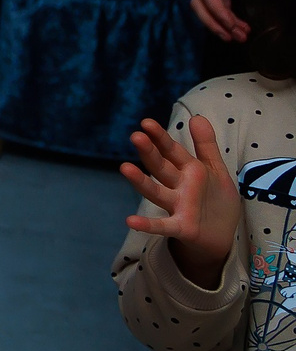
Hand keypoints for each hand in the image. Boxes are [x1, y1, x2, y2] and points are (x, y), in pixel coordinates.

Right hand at [123, 114, 241, 288]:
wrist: (225, 234)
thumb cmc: (216, 199)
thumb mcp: (215, 168)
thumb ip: (205, 144)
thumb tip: (197, 116)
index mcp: (187, 170)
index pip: (171, 150)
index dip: (160, 137)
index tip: (146, 123)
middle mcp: (178, 186)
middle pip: (161, 168)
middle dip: (149, 152)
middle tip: (136, 136)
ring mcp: (177, 206)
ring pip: (156, 192)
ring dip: (141, 182)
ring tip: (125, 168)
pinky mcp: (181, 227)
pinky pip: (163, 226)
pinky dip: (147, 225)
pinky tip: (129, 221)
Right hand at [194, 0, 263, 41]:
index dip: (218, 12)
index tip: (235, 26)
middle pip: (199, 3)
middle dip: (214, 23)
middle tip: (236, 38)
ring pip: (207, 6)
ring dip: (220, 23)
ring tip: (241, 36)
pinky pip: (219, 3)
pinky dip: (227, 17)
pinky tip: (241, 24)